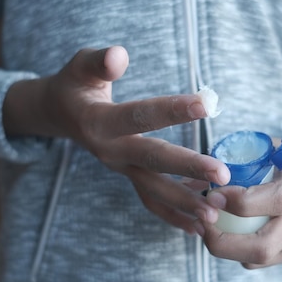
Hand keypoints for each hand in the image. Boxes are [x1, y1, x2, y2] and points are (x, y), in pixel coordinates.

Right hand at [3, 46, 229, 232]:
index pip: (139, 115)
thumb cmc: (74, 84)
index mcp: (98, 122)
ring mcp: (120, 168)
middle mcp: (109, 151)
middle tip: (223, 175)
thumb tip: (119, 55)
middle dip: (189, 168)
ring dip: (184, 203)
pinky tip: (198, 226)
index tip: (206, 104)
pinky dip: (173, 216)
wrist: (58, 114)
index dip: (171, 109)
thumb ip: (99, 61)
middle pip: (153, 160)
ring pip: (153, 190)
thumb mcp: (79, 66)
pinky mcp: (128, 176)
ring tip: (215, 215)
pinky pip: (150, 201)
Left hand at [196, 147, 281, 268]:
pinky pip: (257, 261)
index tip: (212, 196)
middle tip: (200, 223)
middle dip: (224, 242)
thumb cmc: (273, 158)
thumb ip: (228, 163)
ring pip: (259, 257)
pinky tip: (222, 234)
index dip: (241, 203)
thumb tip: (187, 182)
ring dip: (225, 247)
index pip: (278, 200)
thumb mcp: (257, 149)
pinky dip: (234, 251)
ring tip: (205, 228)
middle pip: (265, 245)